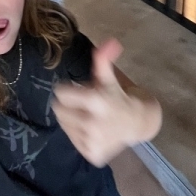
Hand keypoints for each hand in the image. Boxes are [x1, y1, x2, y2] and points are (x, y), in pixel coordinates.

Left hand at [52, 39, 160, 167]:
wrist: (137, 123)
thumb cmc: (118, 97)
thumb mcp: (109, 78)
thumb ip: (103, 60)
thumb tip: (110, 42)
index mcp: (96, 101)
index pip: (60, 94)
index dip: (67, 90)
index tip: (75, 90)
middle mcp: (93, 123)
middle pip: (58, 110)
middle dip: (67, 105)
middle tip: (82, 104)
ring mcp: (92, 141)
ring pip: (64, 126)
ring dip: (72, 120)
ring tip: (88, 116)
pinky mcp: (92, 154)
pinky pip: (73, 140)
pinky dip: (79, 135)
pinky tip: (92, 130)